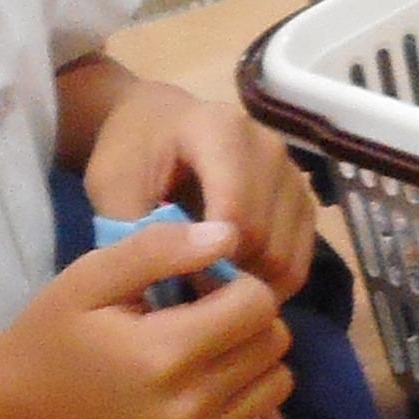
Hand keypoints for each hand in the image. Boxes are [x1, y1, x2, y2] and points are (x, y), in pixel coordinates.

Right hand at [0, 218, 297, 418]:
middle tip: (200, 323)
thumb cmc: (55, 339)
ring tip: (205, 360)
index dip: (234, 285)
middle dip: (246, 321)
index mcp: (165, 354)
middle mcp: (191, 410)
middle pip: (273, 343)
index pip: (258, 303)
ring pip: (278, 386)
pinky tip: (219, 400)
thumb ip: (160, 249)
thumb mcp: (91, 277)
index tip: (198, 291)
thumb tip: (230, 237)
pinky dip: (258, 415)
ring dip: (253, 364)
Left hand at [80, 78, 316, 297]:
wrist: (161, 125)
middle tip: (188, 293)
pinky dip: (269, 280)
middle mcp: (270, 148)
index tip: (176, 282)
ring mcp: (294, 174)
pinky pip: (299, 259)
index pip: (234, 210)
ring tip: (209, 287)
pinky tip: (234, 280)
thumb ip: (141, 235)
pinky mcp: (304, 200)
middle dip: (227, 276)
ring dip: (249, 282)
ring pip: (285, 255)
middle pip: (264, 237)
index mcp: (221, 132)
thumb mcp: (114, 188)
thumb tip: (177, 291)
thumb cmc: (133, 155)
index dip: (208, 258)